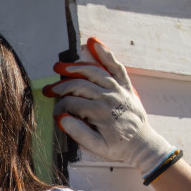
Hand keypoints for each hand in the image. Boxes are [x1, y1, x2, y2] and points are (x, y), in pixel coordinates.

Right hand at [42, 37, 175, 177]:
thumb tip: (61, 117)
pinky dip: (105, 53)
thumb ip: (78, 133)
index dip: (59, 106)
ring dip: (75, 67)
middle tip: (48, 89)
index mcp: (100, 113)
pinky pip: (115, 66)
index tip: (54, 111)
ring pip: (93, 72)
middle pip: (79, 84)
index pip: (71, 103)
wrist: (142, 144)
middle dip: (60, 86)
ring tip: (59, 67)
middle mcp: (109, 97)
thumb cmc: (118, 146)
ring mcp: (118, 89)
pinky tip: (94, 43)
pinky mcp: (125, 85)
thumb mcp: (97, 147)